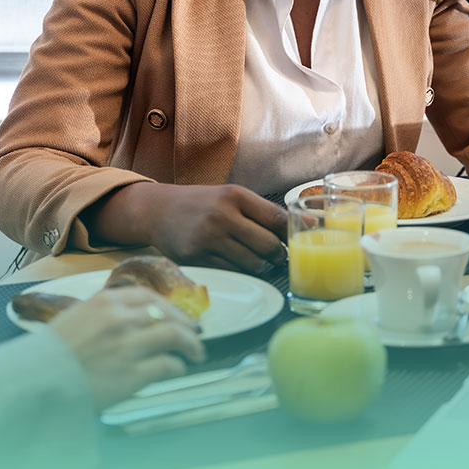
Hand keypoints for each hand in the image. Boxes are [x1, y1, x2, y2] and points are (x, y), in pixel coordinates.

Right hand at [48, 286, 204, 410]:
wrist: (39, 380)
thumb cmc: (52, 353)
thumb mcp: (76, 318)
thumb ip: (103, 314)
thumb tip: (128, 320)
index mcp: (105, 302)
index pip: (148, 296)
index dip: (168, 306)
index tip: (177, 315)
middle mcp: (120, 318)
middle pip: (167, 314)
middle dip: (186, 324)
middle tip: (195, 333)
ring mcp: (129, 345)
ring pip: (174, 336)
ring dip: (191, 344)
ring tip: (196, 353)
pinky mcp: (134, 374)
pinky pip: (168, 365)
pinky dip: (178, 367)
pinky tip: (177, 370)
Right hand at [87, 181, 287, 272]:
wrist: (157, 210)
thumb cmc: (201, 204)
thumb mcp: (230, 197)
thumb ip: (265, 212)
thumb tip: (311, 223)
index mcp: (234, 195)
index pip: (277, 218)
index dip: (292, 234)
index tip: (297, 241)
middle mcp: (221, 215)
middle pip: (269, 246)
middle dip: (279, 256)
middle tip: (277, 257)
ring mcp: (208, 238)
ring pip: (253, 264)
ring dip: (261, 267)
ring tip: (257, 261)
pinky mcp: (197, 257)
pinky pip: (232, 272)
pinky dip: (240, 272)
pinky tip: (236, 264)